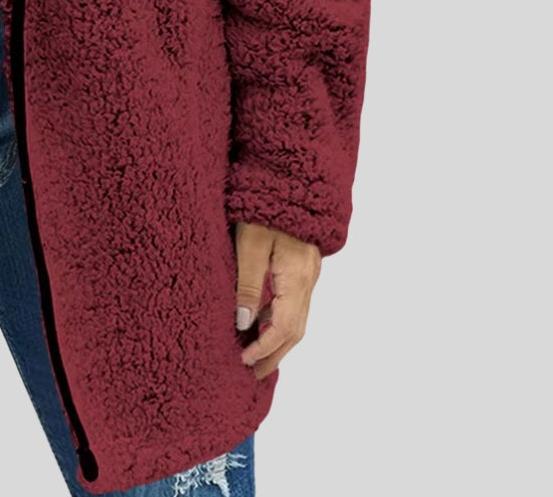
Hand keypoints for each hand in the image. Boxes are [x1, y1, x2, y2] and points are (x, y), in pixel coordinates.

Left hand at [233, 219, 321, 379]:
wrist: (290, 178)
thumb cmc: (264, 206)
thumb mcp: (249, 243)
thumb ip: (247, 284)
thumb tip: (244, 323)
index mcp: (297, 277)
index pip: (284, 327)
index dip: (264, 348)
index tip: (243, 361)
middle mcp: (308, 279)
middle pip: (295, 329)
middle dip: (274, 354)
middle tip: (252, 373)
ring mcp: (309, 273)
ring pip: (297, 318)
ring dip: (277, 339)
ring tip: (254, 355)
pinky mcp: (303, 266)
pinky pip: (295, 304)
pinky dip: (280, 320)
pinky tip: (262, 324)